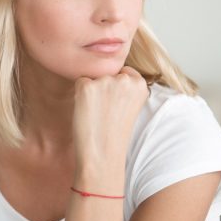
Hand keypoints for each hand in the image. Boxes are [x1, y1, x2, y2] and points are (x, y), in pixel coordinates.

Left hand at [72, 66, 149, 192]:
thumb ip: (126, 86)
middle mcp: (125, 79)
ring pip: (93, 78)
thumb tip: (109, 65)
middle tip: (107, 114)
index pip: (123, 72)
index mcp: (140, 84)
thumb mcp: (131, 105)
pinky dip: (80, 97)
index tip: (118, 108)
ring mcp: (105, 82)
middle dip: (104, 90)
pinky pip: (80, 83)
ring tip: (98, 115)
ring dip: (92, 93)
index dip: (116, 90)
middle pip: (106, 74)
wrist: (103, 156)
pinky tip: (88, 113)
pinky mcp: (87, 87)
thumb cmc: (115, 133)